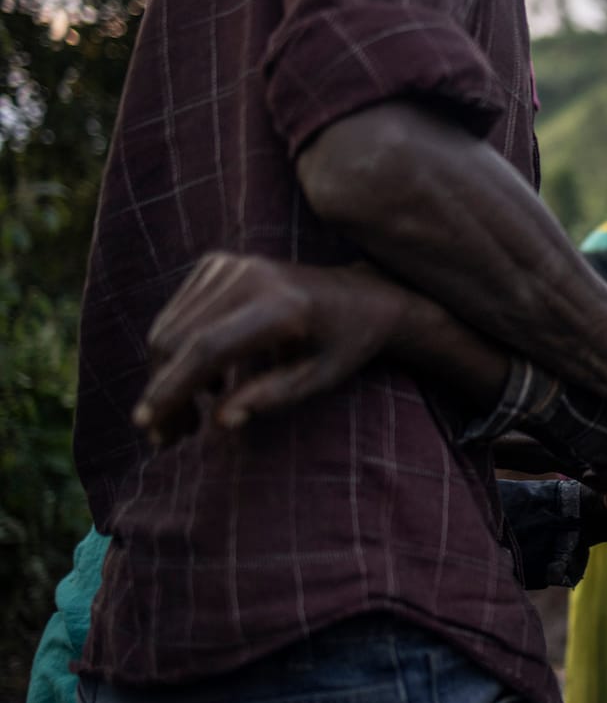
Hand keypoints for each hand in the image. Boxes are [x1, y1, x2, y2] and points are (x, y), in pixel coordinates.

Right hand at [133, 253, 408, 444]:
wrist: (362, 295)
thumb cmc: (344, 345)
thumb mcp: (319, 379)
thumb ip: (272, 397)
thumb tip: (221, 422)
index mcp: (281, 306)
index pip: (207, 348)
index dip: (172, 388)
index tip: (148, 425)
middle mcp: (251, 277)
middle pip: (178, 338)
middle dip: (163, 391)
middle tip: (169, 439)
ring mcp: (230, 265)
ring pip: (169, 327)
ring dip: (165, 377)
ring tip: (188, 422)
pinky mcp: (217, 264)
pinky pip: (176, 314)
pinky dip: (177, 353)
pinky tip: (207, 385)